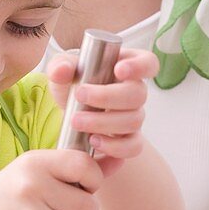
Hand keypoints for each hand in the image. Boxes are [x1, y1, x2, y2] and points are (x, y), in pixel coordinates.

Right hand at [0, 149, 102, 209]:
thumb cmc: (20, 185)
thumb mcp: (44, 165)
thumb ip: (83, 164)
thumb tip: (123, 158)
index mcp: (37, 163)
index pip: (84, 167)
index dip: (93, 178)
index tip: (85, 184)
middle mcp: (32, 189)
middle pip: (88, 205)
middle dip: (87, 209)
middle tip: (72, 207)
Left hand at [47, 48, 157, 177]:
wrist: (71, 110)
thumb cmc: (74, 83)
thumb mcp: (63, 69)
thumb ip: (60, 66)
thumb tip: (62, 70)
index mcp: (127, 66)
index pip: (148, 62)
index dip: (139, 66)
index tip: (119, 70)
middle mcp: (135, 91)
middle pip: (138, 94)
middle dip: (107, 97)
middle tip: (79, 96)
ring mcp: (134, 116)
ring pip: (134, 121)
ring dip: (103, 122)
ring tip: (76, 121)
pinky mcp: (129, 139)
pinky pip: (133, 146)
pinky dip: (114, 147)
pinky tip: (93, 141)